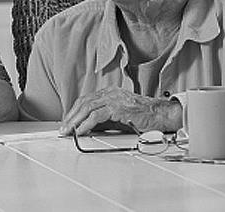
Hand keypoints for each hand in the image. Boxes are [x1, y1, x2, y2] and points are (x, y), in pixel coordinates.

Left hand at [59, 86, 182, 135]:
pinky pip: (96, 116)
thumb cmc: (144, 116)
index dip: (74, 111)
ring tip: (68, 131)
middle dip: (71, 116)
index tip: (67, 122)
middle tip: (63, 128)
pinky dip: (86, 124)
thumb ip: (104, 118)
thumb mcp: (119, 116)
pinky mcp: (118, 107)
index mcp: (110, 92)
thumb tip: (87, 127)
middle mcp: (110, 93)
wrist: (161, 114)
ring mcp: (114, 99)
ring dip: (75, 121)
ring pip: (87, 108)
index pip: (86, 100)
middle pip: (84, 103)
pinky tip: (81, 131)